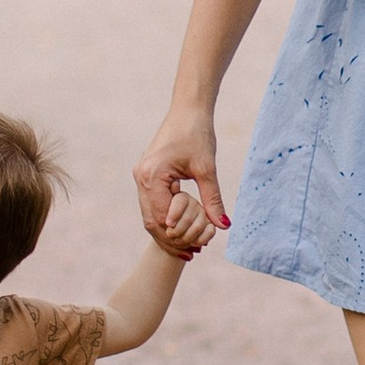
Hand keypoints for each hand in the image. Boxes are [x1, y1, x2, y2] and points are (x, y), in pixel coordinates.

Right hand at [136, 105, 226, 250]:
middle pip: (152, 221)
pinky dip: (166, 219)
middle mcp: (141, 178)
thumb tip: (223, 226)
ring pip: (150, 215)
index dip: (178, 236)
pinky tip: (182, 229)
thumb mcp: (207, 168)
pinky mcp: (147, 175)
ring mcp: (141, 176)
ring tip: (188, 248)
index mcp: (152, 176)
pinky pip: (153, 204)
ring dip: (168, 232)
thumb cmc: (197, 134)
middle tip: (191, 255)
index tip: (196, 249)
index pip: (162, 218)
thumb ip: (212, 199)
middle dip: (171, 240)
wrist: (188, 109)